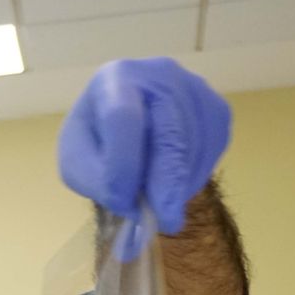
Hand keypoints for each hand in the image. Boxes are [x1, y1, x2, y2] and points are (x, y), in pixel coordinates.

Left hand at [59, 58, 230, 236]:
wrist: (125, 123)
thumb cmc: (96, 141)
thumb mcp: (78, 162)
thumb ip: (98, 182)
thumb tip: (134, 207)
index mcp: (114, 79)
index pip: (122, 118)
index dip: (124, 164)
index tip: (124, 203)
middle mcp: (159, 73)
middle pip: (169, 129)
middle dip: (166, 181)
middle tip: (165, 220)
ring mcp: (194, 88)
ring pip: (195, 142)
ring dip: (179, 184)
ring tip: (159, 206)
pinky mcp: (216, 108)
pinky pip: (212, 147)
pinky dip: (194, 177)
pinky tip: (174, 188)